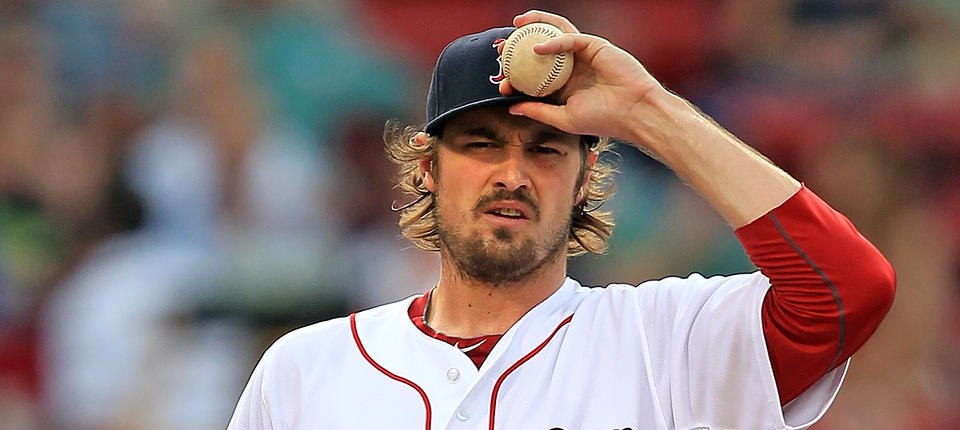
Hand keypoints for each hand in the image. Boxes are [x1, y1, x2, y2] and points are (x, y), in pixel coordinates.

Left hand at [500, 10, 662, 140]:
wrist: (633, 113)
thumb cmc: (604, 119)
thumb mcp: (563, 118)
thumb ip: (538, 111)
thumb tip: (512, 108)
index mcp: (564, 85)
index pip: (536, 75)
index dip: (517, 75)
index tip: (502, 83)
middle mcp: (572, 67)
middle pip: (542, 50)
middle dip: (520, 45)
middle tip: (502, 48)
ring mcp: (583, 55)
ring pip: (556, 33)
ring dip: (537, 25)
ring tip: (518, 24)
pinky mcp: (594, 46)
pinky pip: (570, 38)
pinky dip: (554, 41)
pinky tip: (538, 48)